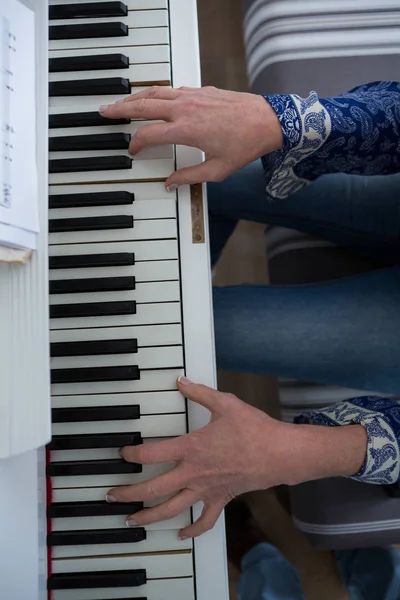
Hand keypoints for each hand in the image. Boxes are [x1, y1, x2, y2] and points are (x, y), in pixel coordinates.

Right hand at [99, 86, 282, 188]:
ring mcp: (193, 96)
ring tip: (121, 102)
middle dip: (120, 108)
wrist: (268, 121)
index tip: (131, 150)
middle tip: (104, 111)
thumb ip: (189, 177)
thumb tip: (170, 183)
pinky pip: (171, 89)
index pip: (149, 134)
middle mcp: (186, 108)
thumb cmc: (246, 145)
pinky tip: (153, 98)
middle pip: (143, 105)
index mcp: (186, 129)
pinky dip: (156, 93)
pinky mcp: (201, 90)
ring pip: (155, 92)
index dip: (135, 143)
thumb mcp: (216, 170)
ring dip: (135, 97)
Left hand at [106, 376, 295, 538]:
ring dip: (148, 516)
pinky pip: (204, 521)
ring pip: (171, 510)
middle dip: (128, 493)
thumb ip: (199, 392)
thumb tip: (181, 380)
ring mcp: (206, 490)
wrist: (279, 453)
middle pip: (153, 488)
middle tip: (111, 496)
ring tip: (131, 520)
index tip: (123, 452)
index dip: (132, 453)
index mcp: (190, 448)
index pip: (151, 452)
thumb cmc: (253, 429)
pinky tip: (181, 533)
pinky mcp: (221, 499)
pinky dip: (191, 530)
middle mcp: (193, 473)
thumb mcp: (225, 403)